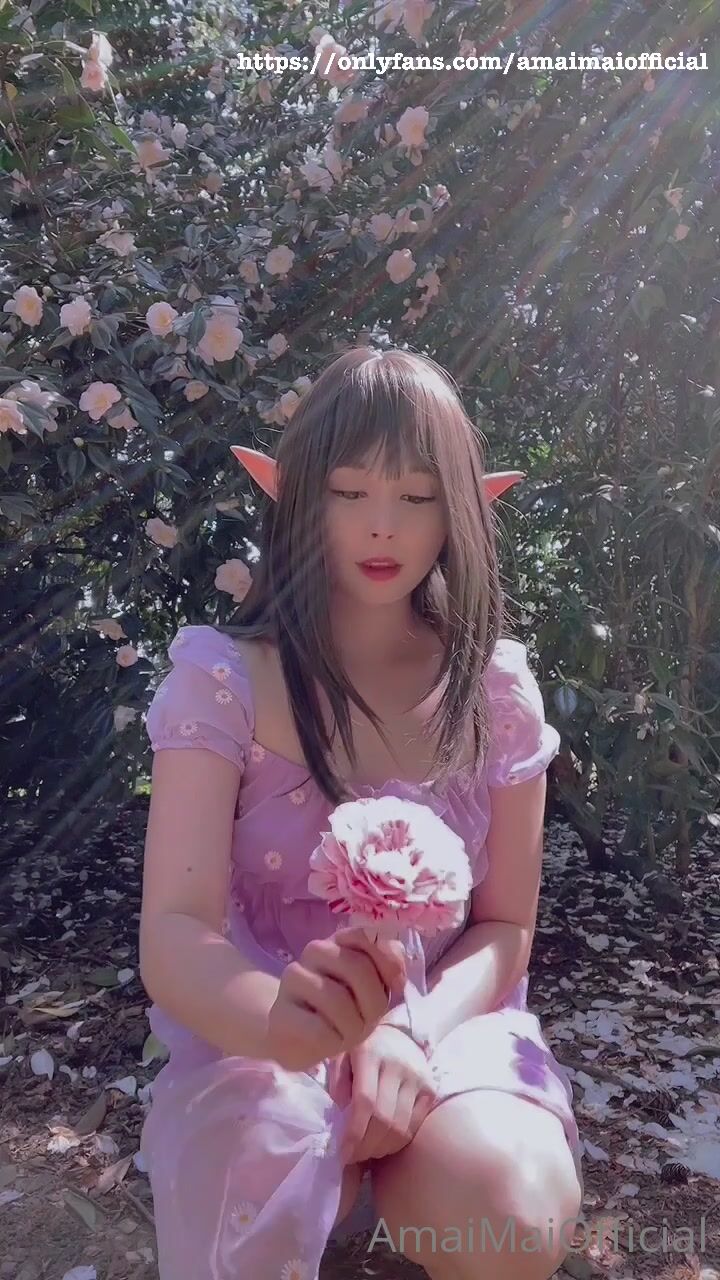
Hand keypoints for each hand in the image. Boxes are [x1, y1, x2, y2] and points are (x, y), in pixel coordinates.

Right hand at [265, 927, 406, 1071]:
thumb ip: (389, 966)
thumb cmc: (345, 1011)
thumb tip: (397, 963)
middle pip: (357, 967)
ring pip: (338, 1000)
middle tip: (367, 1021)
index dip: (387, 965)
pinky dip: (333, 1041)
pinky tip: (328, 1040)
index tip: (393, 987)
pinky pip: (320, 1028)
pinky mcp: (281, 1012)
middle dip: (373, 1003)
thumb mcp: (375, 988)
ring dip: (353, 1027)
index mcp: (339, 941)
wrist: (301, 1040)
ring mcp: (294, 978)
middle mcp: (314, 951)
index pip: (365, 936)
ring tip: (347, 1033)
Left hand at [335, 1024, 438, 1164]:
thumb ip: (338, 1084)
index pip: (365, 1101)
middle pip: (383, 1119)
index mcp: (370, 1054)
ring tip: (367, 1152)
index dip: (353, 1133)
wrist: (400, 1033)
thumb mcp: (342, 1056)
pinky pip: (414, 1126)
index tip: (342, 1153)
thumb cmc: (363, 1048)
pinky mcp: (430, 1089)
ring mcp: (417, 1078)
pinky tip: (384, 1143)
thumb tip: (339, 1119)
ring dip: (381, 1148)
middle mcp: (397, 1066)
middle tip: (353, 1157)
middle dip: (365, 1146)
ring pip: (400, 1127)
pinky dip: (397, 1142)